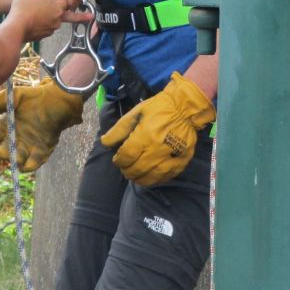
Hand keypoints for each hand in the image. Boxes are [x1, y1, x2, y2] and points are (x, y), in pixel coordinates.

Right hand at [0, 76, 83, 170]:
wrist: (57, 102)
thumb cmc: (35, 98)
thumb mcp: (17, 96)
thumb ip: (1, 100)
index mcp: (6, 125)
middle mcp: (14, 138)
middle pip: (3, 150)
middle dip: (2, 152)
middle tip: (2, 151)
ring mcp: (27, 147)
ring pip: (17, 159)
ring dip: (16, 160)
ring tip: (17, 159)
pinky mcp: (40, 152)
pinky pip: (33, 163)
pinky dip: (31, 165)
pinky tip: (30, 163)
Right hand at [8, 0, 89, 41]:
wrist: (15, 28)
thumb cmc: (26, 7)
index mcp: (59, 7)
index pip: (69, 0)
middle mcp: (58, 20)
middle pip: (67, 13)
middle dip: (80, 15)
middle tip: (90, 17)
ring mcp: (50, 29)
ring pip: (54, 20)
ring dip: (52, 16)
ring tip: (41, 12)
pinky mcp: (42, 36)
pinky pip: (46, 27)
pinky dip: (43, 23)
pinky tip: (33, 19)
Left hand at [100, 72, 214, 185]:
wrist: (185, 108)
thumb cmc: (157, 109)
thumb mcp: (135, 113)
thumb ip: (118, 130)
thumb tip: (104, 142)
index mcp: (144, 136)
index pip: (126, 156)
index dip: (118, 161)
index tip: (117, 160)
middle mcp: (157, 150)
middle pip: (137, 169)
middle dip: (127, 171)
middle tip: (125, 169)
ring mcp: (171, 157)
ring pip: (151, 177)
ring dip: (139, 179)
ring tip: (135, 176)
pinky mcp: (182, 162)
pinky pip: (166, 177)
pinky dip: (156, 180)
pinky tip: (150, 177)